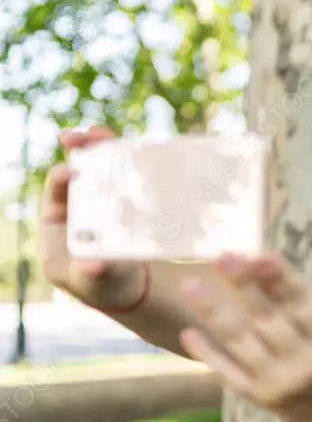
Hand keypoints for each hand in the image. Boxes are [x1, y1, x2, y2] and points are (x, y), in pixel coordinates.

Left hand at [40, 127, 146, 308]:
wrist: (124, 286)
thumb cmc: (101, 285)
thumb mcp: (94, 282)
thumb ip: (93, 272)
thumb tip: (95, 266)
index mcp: (58, 221)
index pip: (56, 191)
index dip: (62, 179)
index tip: (74, 173)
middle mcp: (78, 203)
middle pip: (77, 168)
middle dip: (81, 149)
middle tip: (88, 136)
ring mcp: (103, 198)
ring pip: (102, 166)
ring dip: (106, 147)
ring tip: (107, 135)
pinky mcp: (127, 199)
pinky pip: (128, 176)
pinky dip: (134, 163)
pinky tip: (145, 152)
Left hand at [178, 252, 311, 421]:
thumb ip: (306, 308)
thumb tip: (259, 268)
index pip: (301, 303)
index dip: (279, 279)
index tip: (260, 255)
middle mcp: (307, 363)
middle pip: (267, 318)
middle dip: (244, 285)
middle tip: (222, 256)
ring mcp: (283, 383)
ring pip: (242, 343)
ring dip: (214, 312)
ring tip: (191, 284)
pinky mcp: (264, 399)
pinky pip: (230, 374)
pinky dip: (209, 354)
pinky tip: (189, 333)